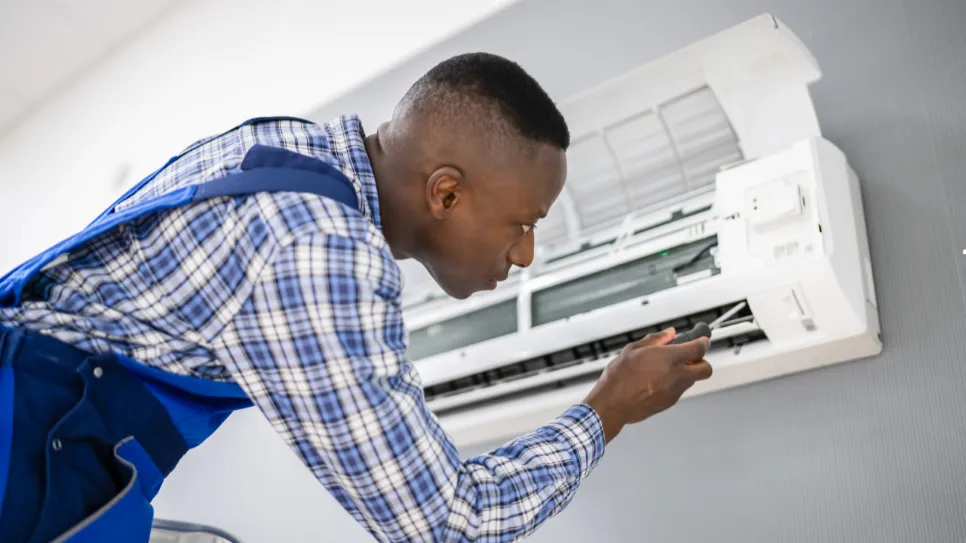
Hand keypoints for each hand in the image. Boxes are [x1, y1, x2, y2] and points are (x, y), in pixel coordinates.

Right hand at [582, 328, 711, 442]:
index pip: (699, 349)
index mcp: (669, 359)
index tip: (701, 340)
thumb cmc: (619, 377)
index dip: (703, 343)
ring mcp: (675, 391)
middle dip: (702, 361)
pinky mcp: (670, 402)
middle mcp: (677, 375)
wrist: (612, 404)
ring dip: (686, 373)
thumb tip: (669, 333)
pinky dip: (675, 384)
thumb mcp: (633, 349)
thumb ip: (655, 339)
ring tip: (666, 369)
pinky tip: (657, 381)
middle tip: (689, 357)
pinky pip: (680, 390)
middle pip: (706, 369)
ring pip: (692, 380)